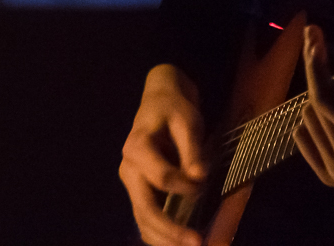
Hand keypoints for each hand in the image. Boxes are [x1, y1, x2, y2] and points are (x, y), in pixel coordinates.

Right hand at [119, 64, 208, 245]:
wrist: (159, 103)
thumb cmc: (174, 109)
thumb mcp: (187, 120)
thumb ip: (192, 149)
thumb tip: (199, 177)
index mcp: (137, 147)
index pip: (161, 177)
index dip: (185, 186)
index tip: (204, 183)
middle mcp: (129, 169)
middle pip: (145, 208)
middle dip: (170, 230)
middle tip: (197, 242)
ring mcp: (132, 184)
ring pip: (143, 220)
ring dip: (165, 239)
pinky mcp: (139, 192)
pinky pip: (145, 220)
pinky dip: (159, 236)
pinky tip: (177, 243)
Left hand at [294, 10, 333, 202]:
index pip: (325, 97)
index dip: (315, 64)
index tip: (312, 35)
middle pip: (313, 104)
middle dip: (320, 75)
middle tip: (324, 52)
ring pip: (306, 119)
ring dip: (318, 100)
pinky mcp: (330, 179)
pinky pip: (302, 137)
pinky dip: (312, 121)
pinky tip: (331, 115)